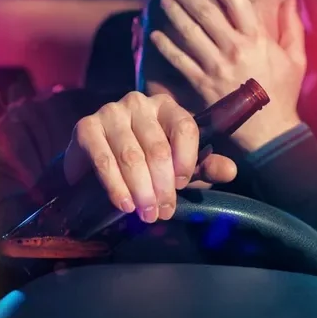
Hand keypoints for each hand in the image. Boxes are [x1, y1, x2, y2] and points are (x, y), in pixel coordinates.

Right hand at [63, 92, 236, 222]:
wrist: (94, 163)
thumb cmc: (143, 162)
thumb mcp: (178, 166)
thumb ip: (205, 167)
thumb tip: (230, 171)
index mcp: (166, 107)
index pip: (184, 127)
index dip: (186, 160)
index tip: (182, 186)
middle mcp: (139, 103)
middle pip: (157, 147)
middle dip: (162, 186)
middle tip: (162, 213)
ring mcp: (110, 113)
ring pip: (131, 156)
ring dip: (140, 190)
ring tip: (145, 214)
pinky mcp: (86, 127)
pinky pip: (104, 160)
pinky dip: (115, 186)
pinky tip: (123, 204)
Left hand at [150, 0, 306, 150]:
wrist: (269, 129)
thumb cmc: (282, 92)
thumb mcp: (296, 58)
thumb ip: (291, 28)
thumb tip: (289, 0)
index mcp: (258, 39)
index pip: (236, 1)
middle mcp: (235, 49)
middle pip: (206, 13)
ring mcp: (216, 67)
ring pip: (190, 34)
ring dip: (174, 14)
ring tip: (163, 1)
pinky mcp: (202, 84)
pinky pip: (179, 61)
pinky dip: (166, 47)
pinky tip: (155, 35)